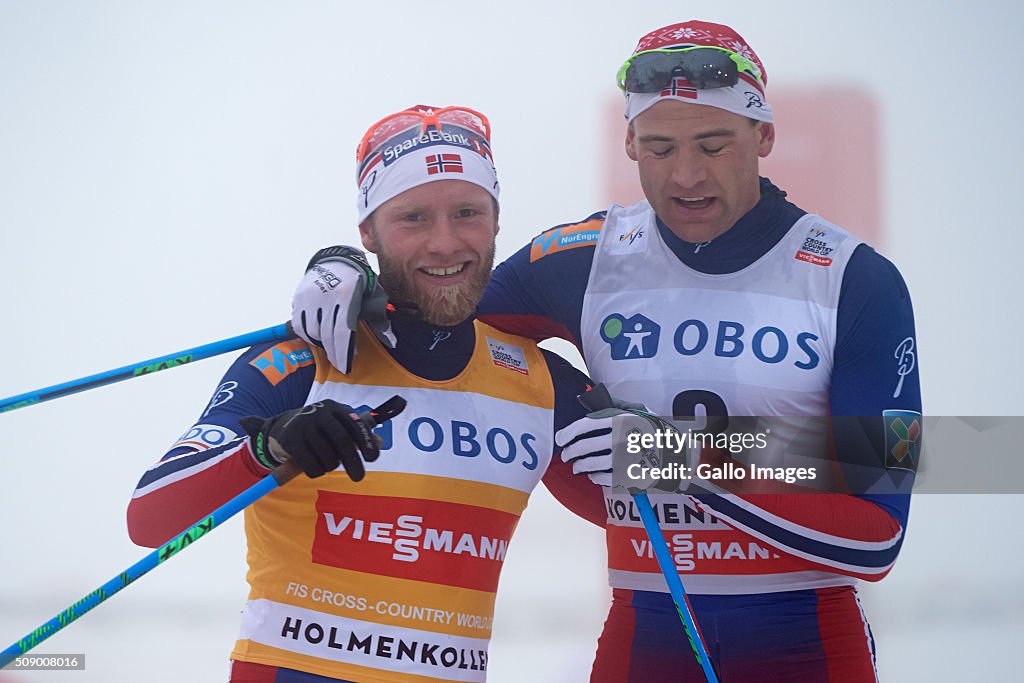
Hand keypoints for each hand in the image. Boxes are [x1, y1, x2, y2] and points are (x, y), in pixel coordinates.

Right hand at [239, 399, 380, 479]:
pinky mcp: (290, 441)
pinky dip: (317, 472)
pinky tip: (316, 469)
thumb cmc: (319, 430)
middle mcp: (319, 413)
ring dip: (332, 466)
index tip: (372, 458)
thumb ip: (359, 433)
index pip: (355, 424)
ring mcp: (303, 426)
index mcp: (335, 408)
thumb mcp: (338, 426)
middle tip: (358, 477)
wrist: (282, 428)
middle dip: (353, 462)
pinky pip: (311, 465)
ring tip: (329, 465)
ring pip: (327, 455)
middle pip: (342, 441)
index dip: (366, 442)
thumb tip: (380, 443)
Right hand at [291, 246, 395, 373]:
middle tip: (339, 364)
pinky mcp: (298, 297)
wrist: (338, 261)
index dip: (343, 352)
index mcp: (346, 296)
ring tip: (330, 348)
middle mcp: (325, 296)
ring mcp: (309, 296)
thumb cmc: (359, 282)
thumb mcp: (374, 297)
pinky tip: (318, 338)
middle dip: (333, 353)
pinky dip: (308, 335)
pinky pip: (299, 324)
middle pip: (327, 334)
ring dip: (321, 344)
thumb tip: (392, 343)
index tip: (345, 367)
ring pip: (312, 331)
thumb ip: (381, 321)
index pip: (342, 332)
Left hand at [556, 385, 684, 489]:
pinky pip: (604, 478)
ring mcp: (628, 458)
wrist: (680, 453)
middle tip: (567, 456)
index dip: (568, 432)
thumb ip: (614, 404)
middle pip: (585, 446)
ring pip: (592, 464)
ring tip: (577, 467)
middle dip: (571, 452)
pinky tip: (594, 474)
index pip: (586, 425)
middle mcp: (624, 438)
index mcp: (623, 419)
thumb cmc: (653, 429)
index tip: (560, 439)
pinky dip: (595, 477)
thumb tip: (586, 398)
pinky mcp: (632, 476)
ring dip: (580, 466)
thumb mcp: (638, 410)